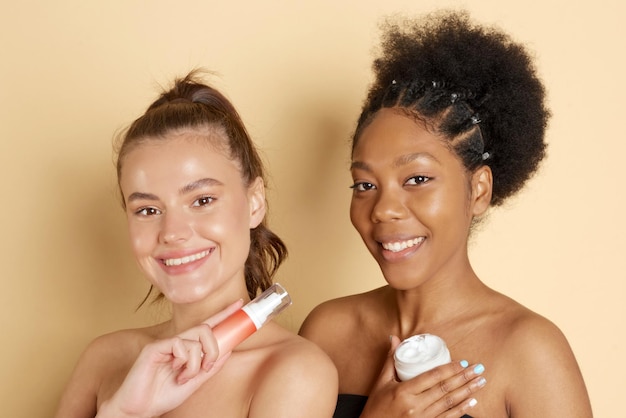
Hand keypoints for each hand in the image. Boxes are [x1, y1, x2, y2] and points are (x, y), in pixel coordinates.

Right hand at [97, 300, 243, 417]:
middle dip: (214, 349)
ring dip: (197, 363)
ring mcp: (166, 343)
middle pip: (206, 329)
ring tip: (185, 377)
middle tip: (207, 367)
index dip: (224, 314)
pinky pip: (180, 345)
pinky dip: (185, 362)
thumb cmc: (162, 395)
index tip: (239, 304)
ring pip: (196, 339)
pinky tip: (175, 373)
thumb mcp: (194, 382)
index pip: (208, 326)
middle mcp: (177, 342)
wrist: (140, 409)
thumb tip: (229, 350)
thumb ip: (211, 367)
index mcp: (187, 348)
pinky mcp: (155, 347)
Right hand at [360, 336, 485, 417]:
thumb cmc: (376, 407)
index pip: (431, 377)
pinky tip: (472, 402)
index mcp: (403, 392)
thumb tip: (394, 338)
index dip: (449, 369)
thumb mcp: (381, 382)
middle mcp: (415, 406)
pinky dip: (462, 410)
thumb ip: (391, 360)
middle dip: (464, 378)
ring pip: (449, 403)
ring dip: (467, 392)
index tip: (462, 362)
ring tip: (480, 382)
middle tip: (478, 369)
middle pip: (444, 390)